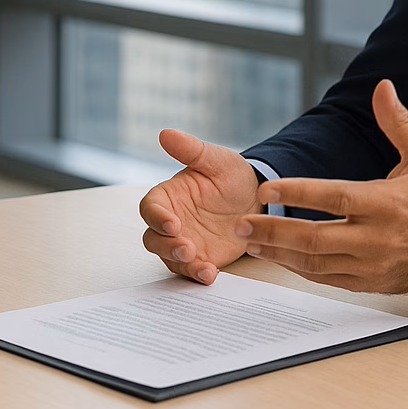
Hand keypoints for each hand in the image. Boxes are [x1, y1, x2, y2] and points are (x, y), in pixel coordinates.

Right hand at [139, 129, 261, 283]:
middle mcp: (172, 222)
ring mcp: (185, 242)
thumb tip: (165, 133)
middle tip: (187, 247)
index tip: (172, 223)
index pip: (150, 208)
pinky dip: (198, 275)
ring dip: (182, 263)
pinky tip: (211, 275)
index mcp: (169, 197)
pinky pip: (192, 270)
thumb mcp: (215, 159)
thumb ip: (191, 150)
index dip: (156, 217)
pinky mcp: (201, 258)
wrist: (257, 198)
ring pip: (170, 258)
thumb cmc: (231, 175)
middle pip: (153, 239)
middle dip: (166, 246)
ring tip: (202, 266)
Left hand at [234, 79, 407, 293]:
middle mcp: (378, 237)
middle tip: (242, 223)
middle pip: (316, 237)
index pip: (335, 198)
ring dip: (280, 254)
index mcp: (386, 203)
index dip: (298, 193)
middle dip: (274, 232)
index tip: (266, 189)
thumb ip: (398, 122)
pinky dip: (301, 270)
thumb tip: (382, 87)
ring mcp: (374, 264)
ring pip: (317, 263)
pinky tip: (279, 259)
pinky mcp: (372, 283)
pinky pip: (328, 279)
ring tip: (250, 242)